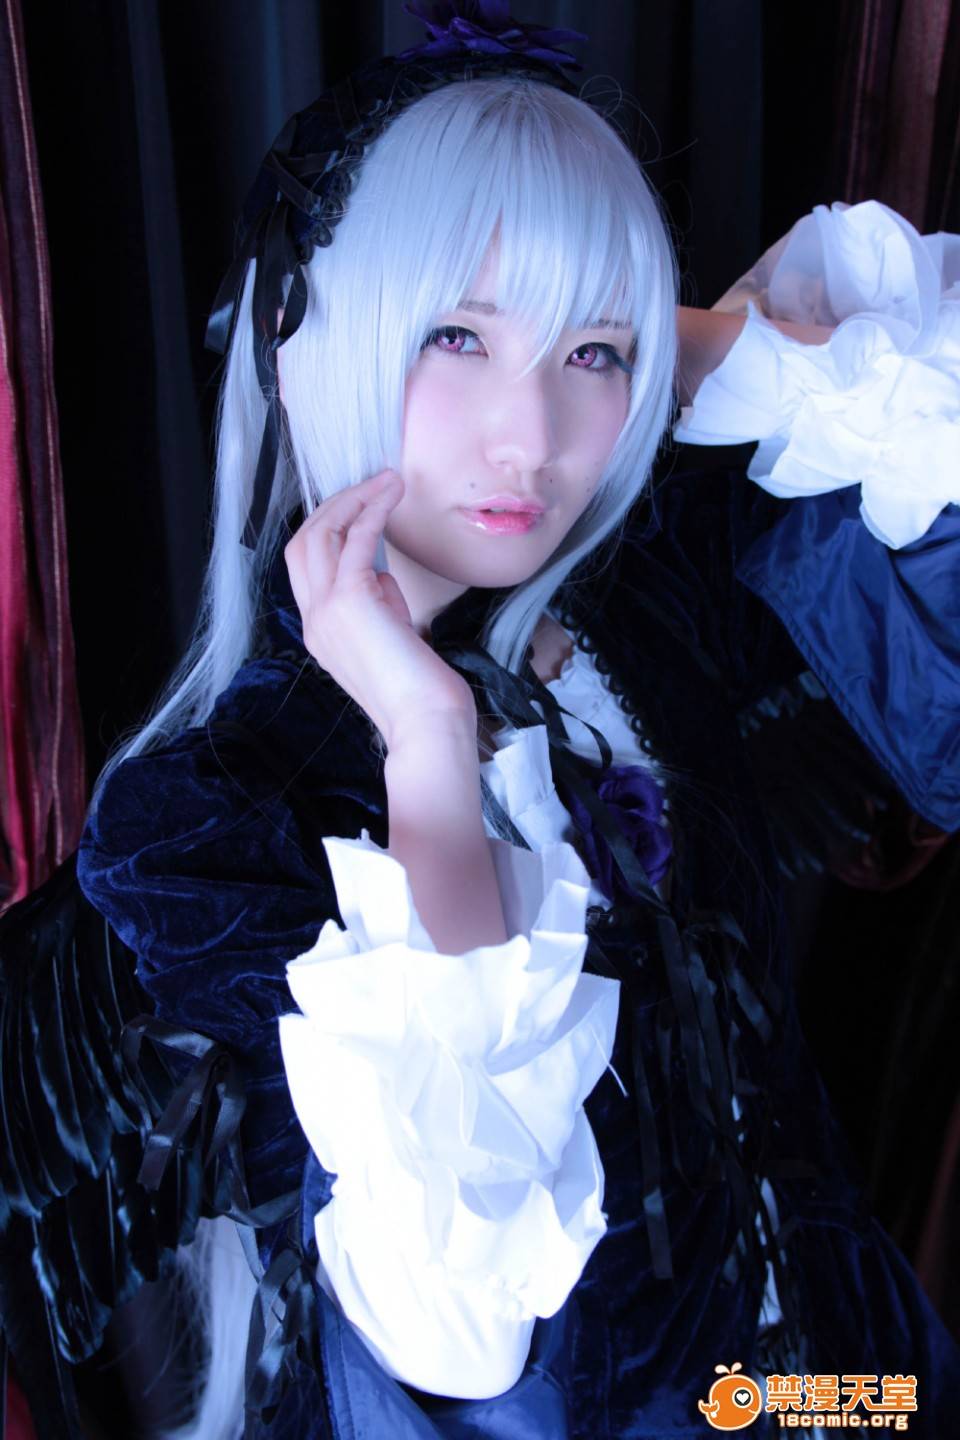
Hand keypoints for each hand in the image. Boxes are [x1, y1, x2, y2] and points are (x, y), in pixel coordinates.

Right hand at [284, 471, 475, 748]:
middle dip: (333, 506)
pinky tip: (391, 493)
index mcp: (318, 630)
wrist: (425, 721)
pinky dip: (372, 509)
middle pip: (302, 542)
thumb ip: (379, 601)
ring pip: (319, 533)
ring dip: (352, 500)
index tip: (359, 507)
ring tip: (384, 480)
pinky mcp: (351, 601)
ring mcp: (325, 610)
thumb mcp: (390, 635)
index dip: (328, 528)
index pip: (306, 565)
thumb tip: (379, 570)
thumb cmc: (418, 688)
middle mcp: (313, 618)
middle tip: (369, 485)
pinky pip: (354, 539)